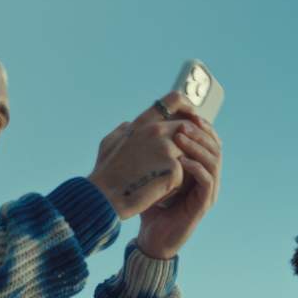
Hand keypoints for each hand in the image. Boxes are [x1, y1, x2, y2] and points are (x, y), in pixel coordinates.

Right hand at [87, 91, 195, 220]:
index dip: (188, 107)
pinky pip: (185, 175)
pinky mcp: (174, 169)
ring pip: (188, 154)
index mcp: (143, 123)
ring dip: (180, 168)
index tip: (193, 117)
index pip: (174, 100)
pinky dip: (175, 186)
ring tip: (161, 183)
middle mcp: (157, 131)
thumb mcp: (109, 142)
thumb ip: (124, 129)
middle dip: (187, 145)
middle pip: (188, 129)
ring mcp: (167, 149)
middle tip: (178, 164)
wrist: (104, 197)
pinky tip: (158, 193)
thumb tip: (129, 124)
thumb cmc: (105, 173)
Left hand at [135, 101, 220, 259]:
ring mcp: (208, 192)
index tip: (187, 114)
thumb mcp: (153, 172)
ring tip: (181, 137)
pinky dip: (196, 168)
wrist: (151, 236)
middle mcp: (208, 178)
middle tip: (183, 124)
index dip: (202, 126)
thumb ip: (155, 152)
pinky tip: (181, 161)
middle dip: (200, 133)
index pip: (210, 140)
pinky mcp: (203, 204)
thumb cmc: (151, 204)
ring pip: (213, 161)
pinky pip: (206, 181)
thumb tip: (143, 124)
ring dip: (198, 147)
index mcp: (200, 168)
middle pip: (215, 147)